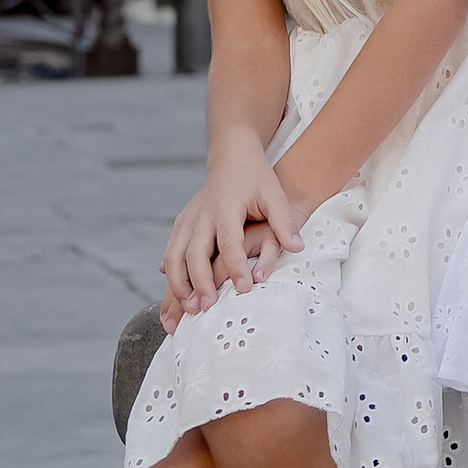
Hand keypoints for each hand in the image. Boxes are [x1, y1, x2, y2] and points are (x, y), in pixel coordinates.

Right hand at [161, 145, 302, 318]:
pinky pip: (170, 254)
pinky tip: (173, 299)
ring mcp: (188, 219)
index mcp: (226, 206)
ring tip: (187, 311)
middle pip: (194, 253)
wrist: (232, 156)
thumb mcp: (274, 194)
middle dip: (199, 283)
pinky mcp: (180, 225)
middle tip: (207, 309)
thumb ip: (285, 221)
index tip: (244, 290)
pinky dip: (170, 278)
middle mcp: (202, 214)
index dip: (236, 266)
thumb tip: (297, 248)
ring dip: (177, 285)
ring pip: (174, 256)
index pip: (229, 242)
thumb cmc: (256, 178)